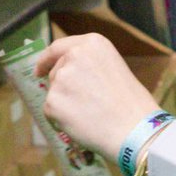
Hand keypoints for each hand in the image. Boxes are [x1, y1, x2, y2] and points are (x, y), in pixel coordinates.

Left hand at [35, 33, 161, 157]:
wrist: (135, 131)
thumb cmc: (131, 104)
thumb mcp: (113, 68)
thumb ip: (88, 66)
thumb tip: (66, 74)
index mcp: (91, 44)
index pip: (58, 47)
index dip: (46, 59)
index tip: (39, 69)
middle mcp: (73, 56)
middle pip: (55, 71)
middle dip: (62, 87)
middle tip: (84, 104)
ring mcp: (61, 78)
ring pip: (53, 93)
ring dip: (64, 104)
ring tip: (90, 115)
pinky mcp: (53, 101)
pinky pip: (51, 112)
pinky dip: (61, 121)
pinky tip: (82, 125)